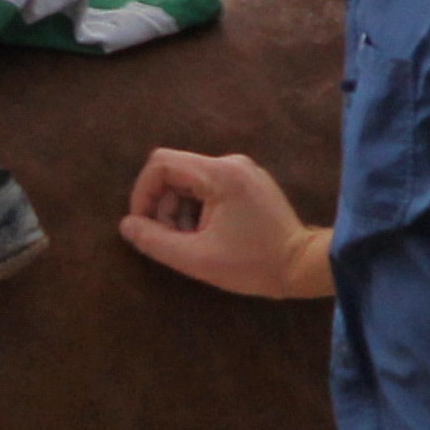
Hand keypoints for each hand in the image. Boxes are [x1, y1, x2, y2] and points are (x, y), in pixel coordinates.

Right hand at [121, 147, 328, 297]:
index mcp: (219, 174)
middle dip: (163, 207)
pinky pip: (209, 188)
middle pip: (175, 173)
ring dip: (180, 211)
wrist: (303, 266)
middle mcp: (230, 163)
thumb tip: (127, 225)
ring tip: (191, 243)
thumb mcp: (197, 259)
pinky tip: (209, 237)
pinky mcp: (249, 183)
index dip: (142, 192)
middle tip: (170, 240)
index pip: (161, 163)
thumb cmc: (253, 264)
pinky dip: (198, 210)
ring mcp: (243, 171)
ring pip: (190, 182)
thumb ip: (155, 241)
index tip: (142, 224)